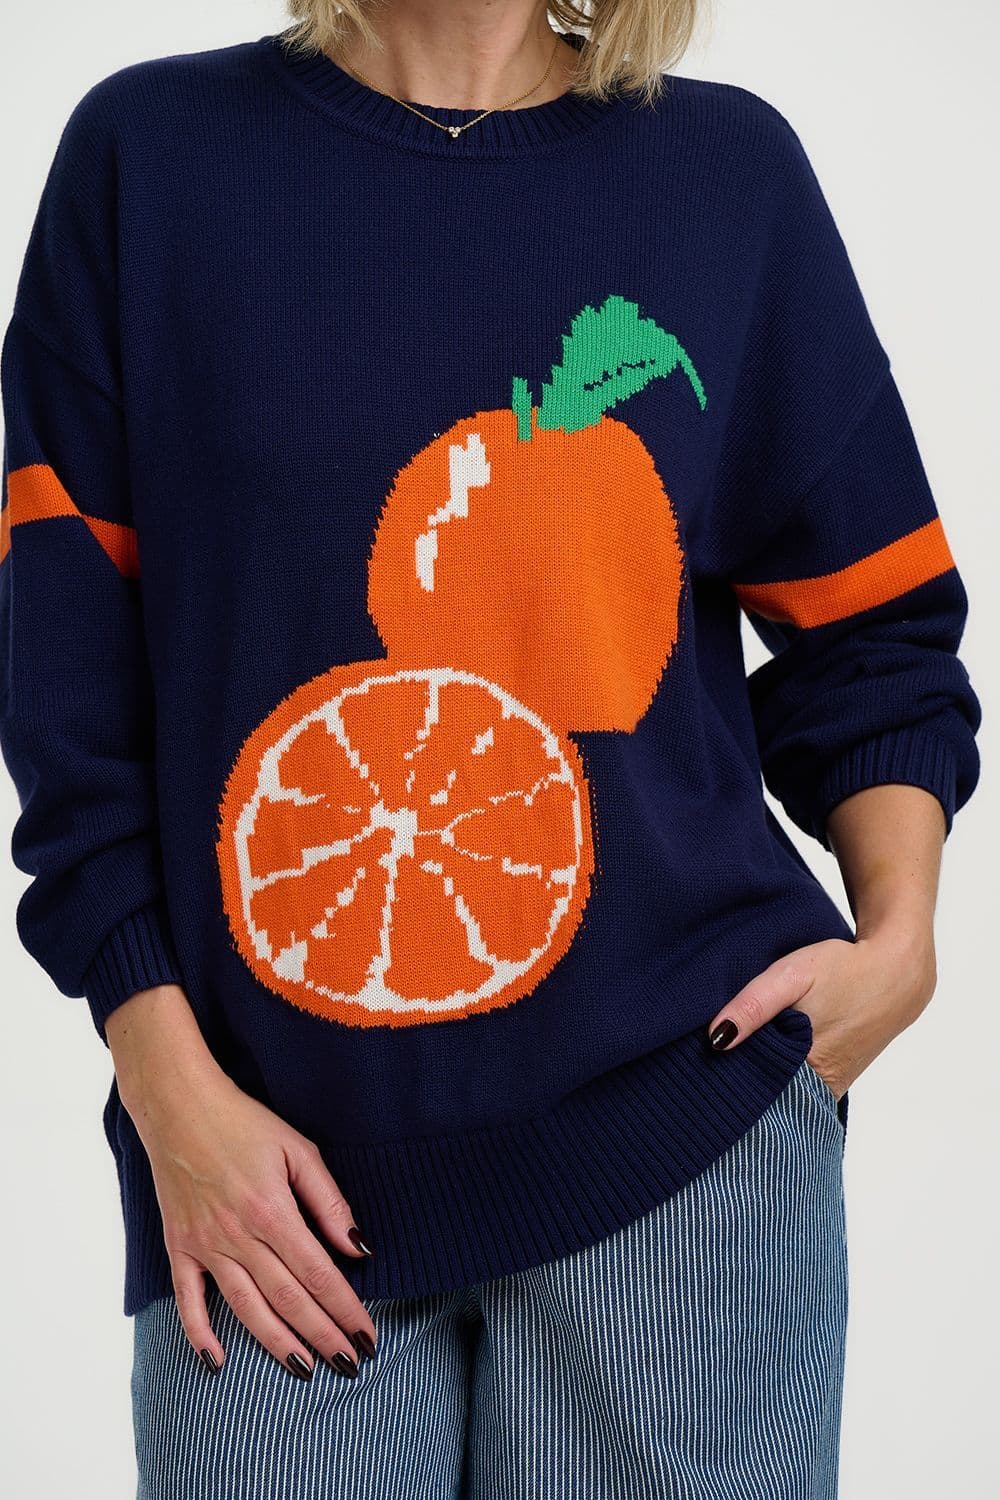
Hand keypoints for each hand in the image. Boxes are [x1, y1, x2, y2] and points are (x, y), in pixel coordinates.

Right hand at [110, 986, 376, 1380]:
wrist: (178, 1106)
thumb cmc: (244, 1123)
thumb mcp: (297, 1149)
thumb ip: (329, 1202)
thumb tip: (359, 1248)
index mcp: (272, 1211)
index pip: (318, 1274)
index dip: (346, 1310)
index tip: (368, 1336)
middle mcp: (237, 1235)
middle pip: (288, 1299)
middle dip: (323, 1336)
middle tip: (350, 1365)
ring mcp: (204, 1244)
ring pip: (245, 1308)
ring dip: (277, 1344)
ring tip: (306, 1370)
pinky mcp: (177, 1246)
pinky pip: (188, 1299)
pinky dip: (200, 1333)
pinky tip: (218, 1361)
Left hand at [704, 927, 936, 1100]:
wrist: (896, 974)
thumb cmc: (842, 970)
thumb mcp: (793, 975)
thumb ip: (754, 1005)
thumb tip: (716, 1038)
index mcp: (807, 1067)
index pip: (750, 1096)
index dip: (723, 1086)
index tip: (698, 1078)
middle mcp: (820, 1088)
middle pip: (764, 1100)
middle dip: (736, 1086)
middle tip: (706, 1069)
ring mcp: (830, 1088)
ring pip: (780, 1096)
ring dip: (757, 1082)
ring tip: (729, 1063)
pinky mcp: (835, 1081)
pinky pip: (798, 1090)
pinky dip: (777, 1080)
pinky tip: (760, 1062)